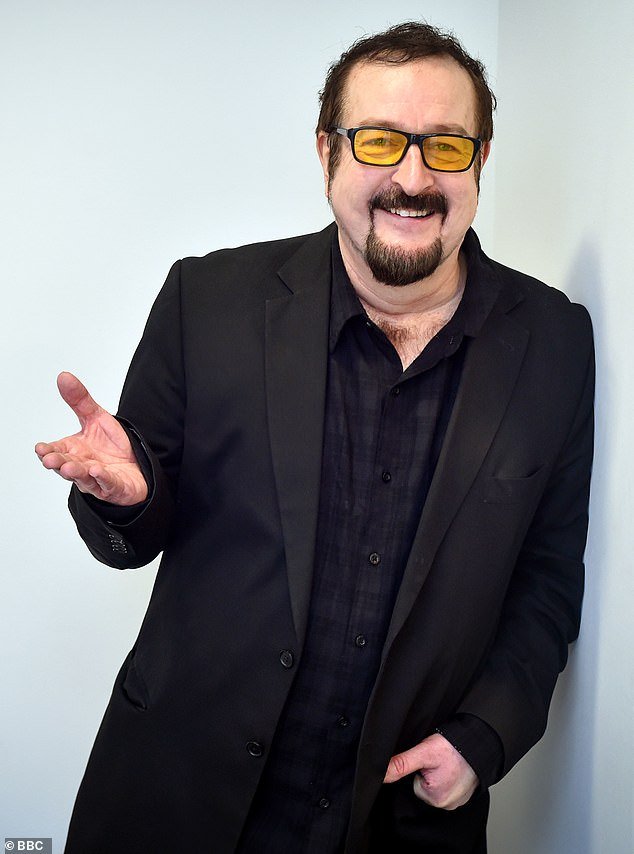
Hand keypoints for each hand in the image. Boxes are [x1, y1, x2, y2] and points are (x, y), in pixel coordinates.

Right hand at [35, 372, 147, 505]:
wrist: (140, 466)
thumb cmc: (114, 446)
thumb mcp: (98, 418)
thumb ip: (80, 401)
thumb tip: (63, 376)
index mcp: (75, 450)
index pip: (57, 451)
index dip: (48, 451)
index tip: (41, 448)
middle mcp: (82, 466)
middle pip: (66, 465)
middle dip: (58, 463)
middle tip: (49, 459)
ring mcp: (97, 480)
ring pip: (83, 478)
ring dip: (75, 473)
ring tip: (68, 467)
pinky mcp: (114, 487)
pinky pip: (106, 484)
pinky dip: (101, 478)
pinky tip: (96, 471)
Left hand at [383, 733, 477, 809]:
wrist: (480, 743)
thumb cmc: (454, 747)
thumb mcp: (424, 752)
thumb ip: (402, 763)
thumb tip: (380, 773)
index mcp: (435, 798)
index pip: (414, 784)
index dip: (418, 768)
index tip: (428, 760)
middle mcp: (446, 804)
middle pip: (424, 786)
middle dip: (428, 772)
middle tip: (438, 760)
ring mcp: (456, 801)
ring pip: (435, 786)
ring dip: (439, 774)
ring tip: (446, 762)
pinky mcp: (464, 796)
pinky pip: (447, 786)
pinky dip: (448, 776)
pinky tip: (453, 767)